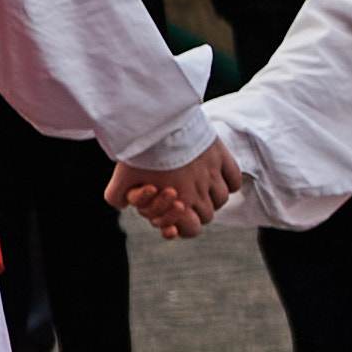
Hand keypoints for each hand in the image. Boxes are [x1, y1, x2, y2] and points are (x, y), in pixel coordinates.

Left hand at [106, 139, 245, 238]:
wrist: (159, 121)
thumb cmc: (140, 151)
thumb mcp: (121, 177)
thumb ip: (117, 197)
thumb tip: (124, 205)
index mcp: (179, 201)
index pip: (193, 229)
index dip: (184, 226)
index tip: (176, 214)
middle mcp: (200, 191)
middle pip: (208, 215)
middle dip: (196, 211)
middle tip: (185, 199)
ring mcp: (213, 173)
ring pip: (222, 198)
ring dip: (212, 197)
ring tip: (199, 187)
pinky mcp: (221, 155)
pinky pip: (235, 179)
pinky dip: (229, 182)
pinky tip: (216, 177)